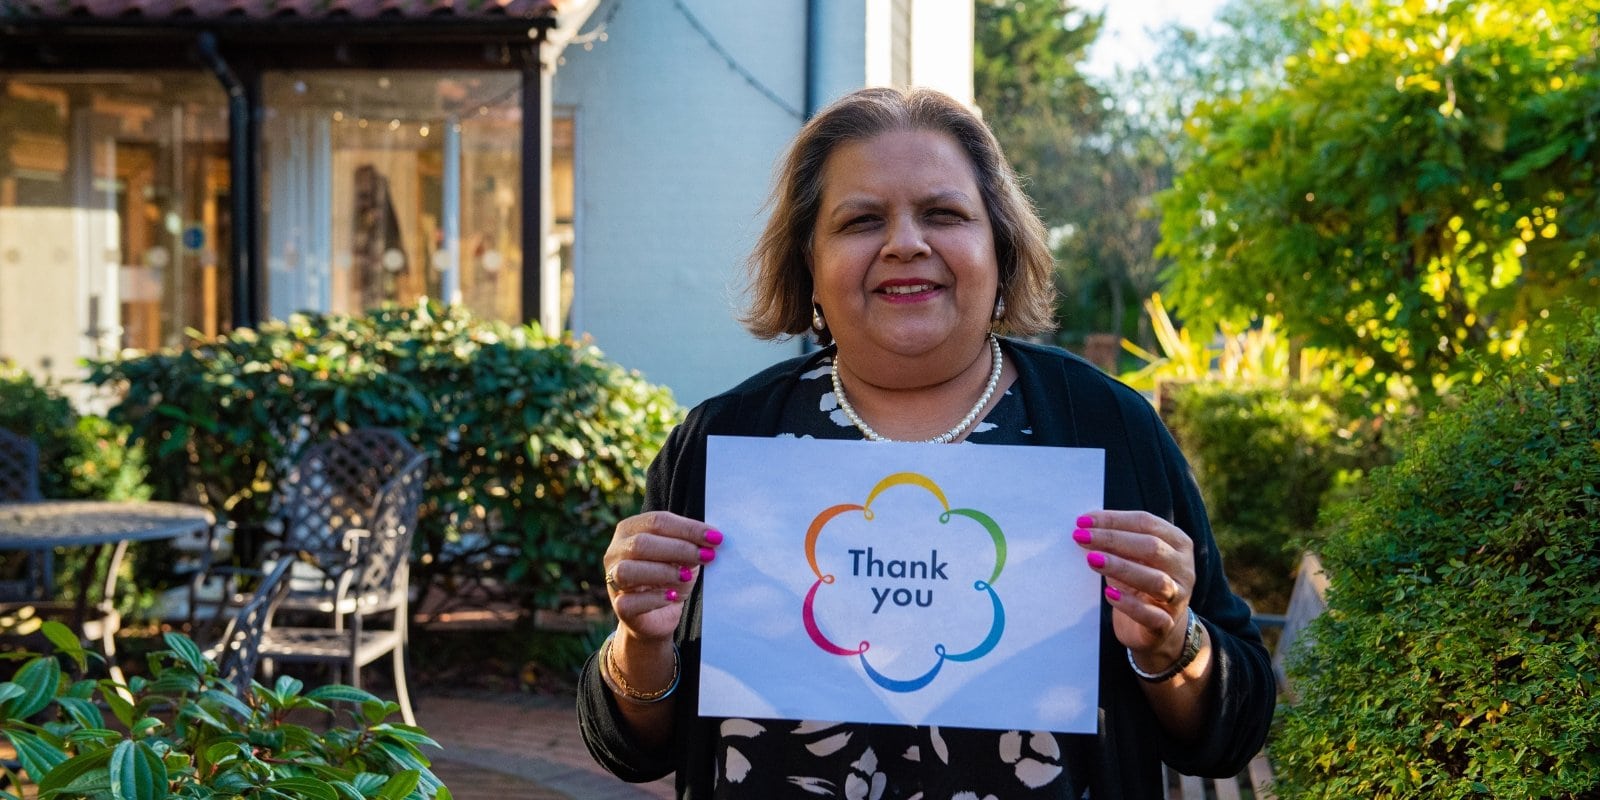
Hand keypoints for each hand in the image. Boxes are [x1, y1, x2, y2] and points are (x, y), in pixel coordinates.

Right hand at [603, 511, 723, 642]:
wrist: (659, 616)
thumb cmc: (670, 577)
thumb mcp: (683, 557)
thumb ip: (691, 545)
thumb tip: (711, 540)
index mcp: (630, 529)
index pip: (657, 521)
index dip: (688, 528)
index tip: (715, 537)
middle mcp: (616, 551)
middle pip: (642, 543)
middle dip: (679, 548)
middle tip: (707, 556)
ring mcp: (612, 579)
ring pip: (628, 570)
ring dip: (663, 571)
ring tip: (687, 576)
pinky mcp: (619, 606)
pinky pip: (630, 601)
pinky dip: (654, 598)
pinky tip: (672, 596)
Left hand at [1072, 510, 1195, 669]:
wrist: (1156, 628)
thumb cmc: (1140, 583)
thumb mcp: (1133, 558)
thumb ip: (1117, 540)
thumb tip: (1085, 526)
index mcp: (1178, 543)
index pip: (1146, 523)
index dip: (1114, 520)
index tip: (1083, 521)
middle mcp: (1183, 568)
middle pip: (1151, 547)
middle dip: (1113, 540)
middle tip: (1081, 537)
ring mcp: (1179, 597)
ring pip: (1155, 580)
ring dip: (1121, 568)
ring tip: (1093, 560)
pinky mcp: (1166, 625)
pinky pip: (1151, 615)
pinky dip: (1129, 604)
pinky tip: (1109, 594)